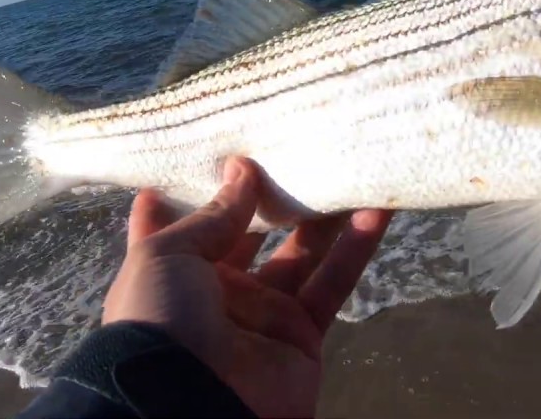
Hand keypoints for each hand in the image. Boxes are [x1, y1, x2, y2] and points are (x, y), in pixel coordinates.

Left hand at [102, 157, 392, 416]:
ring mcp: (262, 313)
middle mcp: (216, 290)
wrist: (190, 402)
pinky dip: (358, 246)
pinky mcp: (303, 334)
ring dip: (326, 212)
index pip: (180, 224)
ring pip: (302, 252)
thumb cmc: (160, 318)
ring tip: (349, 164)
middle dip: (273, 194)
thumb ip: (213, 214)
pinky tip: (380, 207)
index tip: (218, 147)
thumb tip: (243, 168)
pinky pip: (333, 283)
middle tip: (300, 146)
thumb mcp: (166, 255)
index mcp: (170, 272)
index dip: (196, 189)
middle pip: (253, 233)